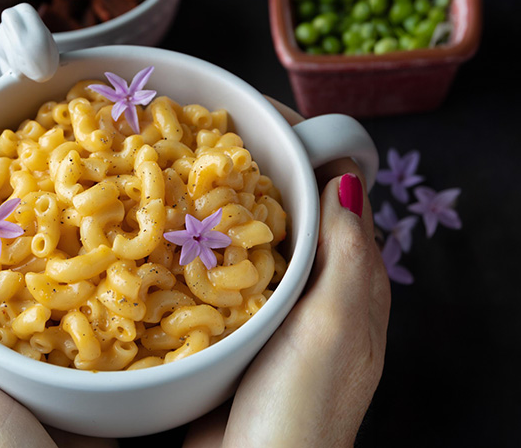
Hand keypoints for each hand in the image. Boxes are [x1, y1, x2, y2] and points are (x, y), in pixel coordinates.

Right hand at [184, 159, 391, 446]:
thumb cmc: (304, 405)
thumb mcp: (334, 325)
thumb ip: (346, 253)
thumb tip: (348, 173)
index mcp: (351, 280)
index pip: (337, 191)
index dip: (305, 145)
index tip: (256, 113)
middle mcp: (314, 288)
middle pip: (291, 209)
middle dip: (255, 167)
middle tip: (203, 133)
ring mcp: (271, 308)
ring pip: (251, 238)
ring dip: (222, 203)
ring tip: (179, 168)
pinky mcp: (233, 327)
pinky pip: (218, 273)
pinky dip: (199, 244)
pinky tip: (169, 231)